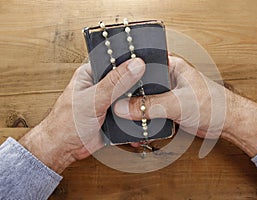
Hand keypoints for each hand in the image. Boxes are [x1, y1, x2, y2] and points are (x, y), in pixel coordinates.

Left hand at [19, 58, 145, 172]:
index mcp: (92, 73)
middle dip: (139, 85)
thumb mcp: (92, 99)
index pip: (117, 61)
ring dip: (138, 102)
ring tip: (148, 104)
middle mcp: (102, 85)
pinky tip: (143, 118)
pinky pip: (131, 113)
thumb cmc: (65, 123)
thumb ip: (114, 83)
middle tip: (150, 88)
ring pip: (131, 97)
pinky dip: (137, 116)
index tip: (147, 65)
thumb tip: (135, 65)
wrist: (63, 149)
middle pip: (127, 79)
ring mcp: (109, 101)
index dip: (132, 62)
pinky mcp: (115, 116)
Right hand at [114, 56, 256, 156]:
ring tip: (124, 117)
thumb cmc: (214, 104)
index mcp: (171, 66)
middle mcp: (167, 78)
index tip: (113, 85)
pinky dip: (145, 119)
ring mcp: (167, 94)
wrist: (227, 123)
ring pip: (144, 100)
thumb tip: (125, 107)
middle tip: (115, 104)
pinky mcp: (169, 107)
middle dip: (129, 96)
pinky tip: (138, 125)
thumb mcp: (177, 103)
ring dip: (137, 109)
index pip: (141, 66)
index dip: (126, 75)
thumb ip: (150, 105)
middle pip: (140, 85)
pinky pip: (151, 112)